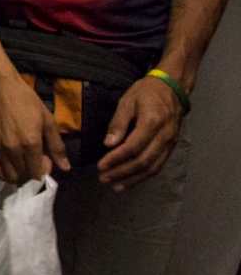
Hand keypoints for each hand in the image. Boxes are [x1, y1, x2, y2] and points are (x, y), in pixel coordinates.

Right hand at [0, 72, 70, 182]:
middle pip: (24, 175)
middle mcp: (13, 149)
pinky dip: (2, 173)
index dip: (44, 170)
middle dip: (32, 172)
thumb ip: (56, 146)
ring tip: (22, 164)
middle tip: (34, 159)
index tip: (45, 159)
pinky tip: (8, 167)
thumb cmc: (26, 100)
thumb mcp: (47, 119)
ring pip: (9, 175)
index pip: (37, 172)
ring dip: (18, 175)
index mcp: (31, 143)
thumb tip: (65, 168)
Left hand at [96, 75, 182, 190]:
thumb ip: (118, 123)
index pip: (132, 147)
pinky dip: (144, 175)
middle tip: (104, 178)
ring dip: (133, 179)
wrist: (173, 88)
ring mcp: (170, 143)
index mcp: (152, 122)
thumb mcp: (127, 101)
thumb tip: (108, 144)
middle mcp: (164, 136)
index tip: (101, 166)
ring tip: (115, 185)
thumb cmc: (146, 92)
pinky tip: (131, 180)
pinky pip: (159, 165)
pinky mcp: (172, 147)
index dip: (116, 159)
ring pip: (153, 167)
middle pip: (143, 162)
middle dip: (122, 173)